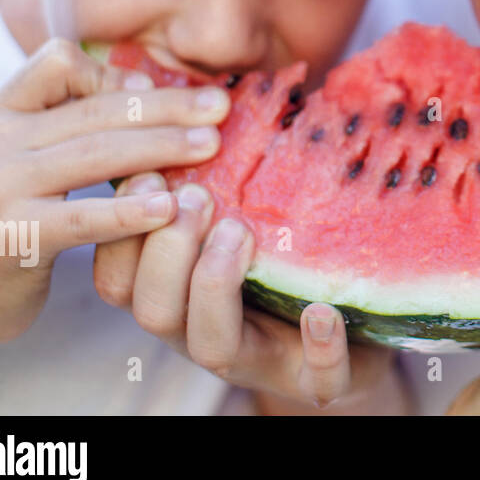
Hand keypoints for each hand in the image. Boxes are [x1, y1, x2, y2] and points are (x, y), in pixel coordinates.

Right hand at [0, 38, 225, 371]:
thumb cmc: (14, 218)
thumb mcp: (29, 157)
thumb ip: (75, 122)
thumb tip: (149, 88)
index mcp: (2, 112)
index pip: (57, 62)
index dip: (111, 71)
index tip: (155, 87)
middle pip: (96, 110)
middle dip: (166, 107)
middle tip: (219, 109)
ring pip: (97, 154)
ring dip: (162, 147)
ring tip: (209, 146)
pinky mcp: (13, 234)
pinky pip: (84, 217)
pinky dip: (130, 210)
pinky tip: (169, 207)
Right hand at [92, 182, 407, 412]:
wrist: (361, 335)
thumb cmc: (287, 268)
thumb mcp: (247, 220)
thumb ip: (215, 180)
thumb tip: (202, 97)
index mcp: (178, 295)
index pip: (118, 278)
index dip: (120, 230)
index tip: (146, 173)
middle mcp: (204, 333)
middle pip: (153, 309)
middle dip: (166, 250)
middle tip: (197, 198)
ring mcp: (260, 361)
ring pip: (212, 345)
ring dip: (216, 285)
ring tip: (240, 234)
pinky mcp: (318, 382)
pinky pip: (315, 379)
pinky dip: (317, 347)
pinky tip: (321, 312)